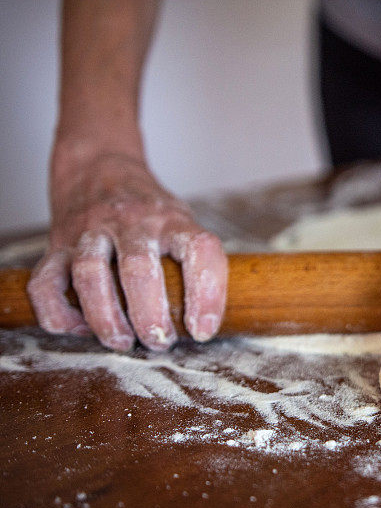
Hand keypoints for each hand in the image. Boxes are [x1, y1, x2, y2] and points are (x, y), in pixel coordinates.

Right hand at [28, 151, 227, 350]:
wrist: (99, 165)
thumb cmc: (150, 210)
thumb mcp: (182, 222)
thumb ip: (193, 263)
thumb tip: (206, 324)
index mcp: (172, 220)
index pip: (199, 250)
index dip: (207, 293)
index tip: (203, 330)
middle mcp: (132, 222)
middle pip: (139, 269)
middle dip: (150, 316)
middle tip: (161, 343)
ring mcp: (90, 231)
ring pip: (90, 274)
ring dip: (107, 318)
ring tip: (123, 342)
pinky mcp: (57, 244)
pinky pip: (46, 283)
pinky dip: (59, 313)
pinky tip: (79, 328)